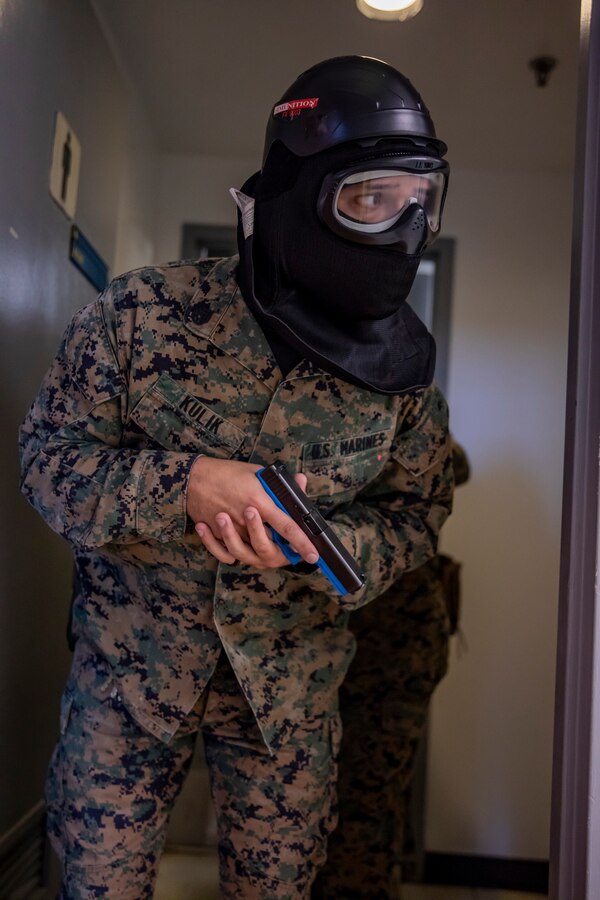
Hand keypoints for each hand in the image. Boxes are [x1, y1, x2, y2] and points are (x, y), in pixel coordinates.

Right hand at [187, 457, 317, 568]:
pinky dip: (230, 554)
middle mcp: (245, 518)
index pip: (287, 526)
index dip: (302, 542)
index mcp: (260, 502)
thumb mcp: (257, 473)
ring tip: (257, 545)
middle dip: (278, 549)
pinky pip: (225, 554)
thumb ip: (279, 484)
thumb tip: (300, 483)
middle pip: (267, 544)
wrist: (192, 477)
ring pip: (247, 552)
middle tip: (288, 551)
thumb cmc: (226, 472)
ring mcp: (229, 529)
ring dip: (254, 548)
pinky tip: (235, 548)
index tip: (313, 555)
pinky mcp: (215, 535)